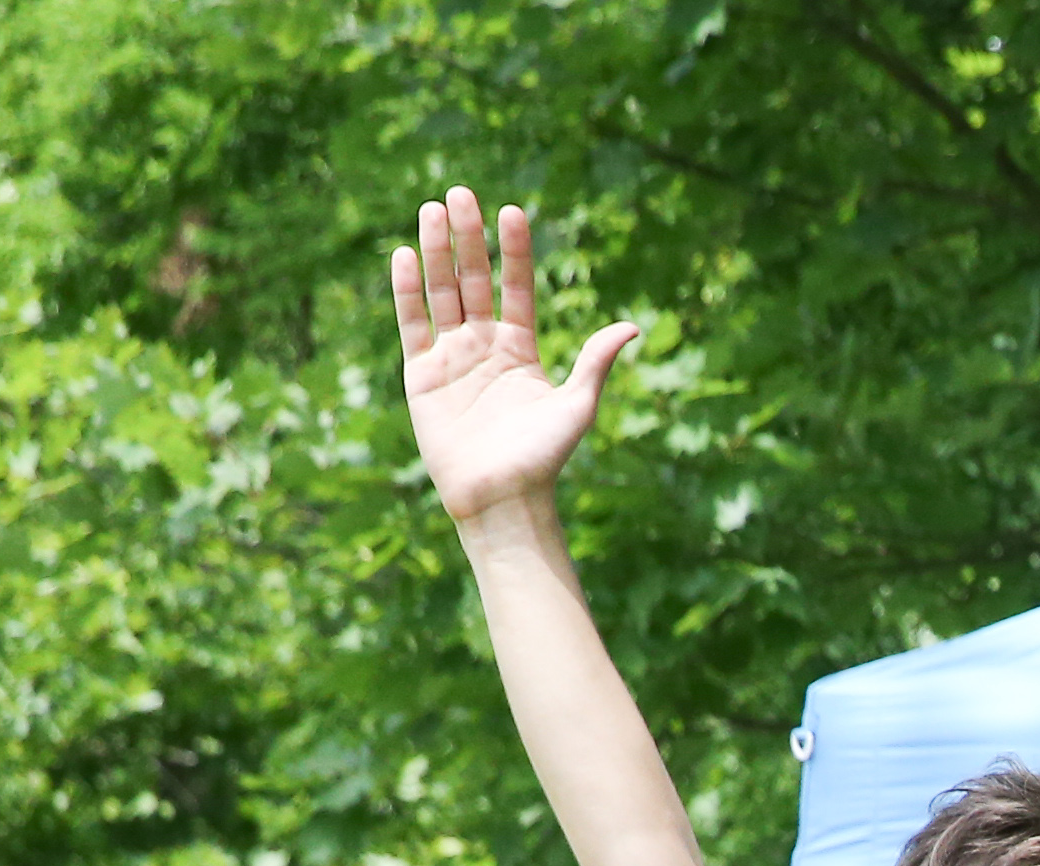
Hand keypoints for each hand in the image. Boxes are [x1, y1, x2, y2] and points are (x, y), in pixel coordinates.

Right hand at [390, 189, 639, 528]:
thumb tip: (632, 326)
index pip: (516, 288)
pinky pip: (413, 325)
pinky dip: (408, 291)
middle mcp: (485, 347)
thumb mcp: (576, 406)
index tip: (513, 211)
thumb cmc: (543, 458)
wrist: (502, 499)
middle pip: (474, 281)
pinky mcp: (422, 376)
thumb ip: (595, 362)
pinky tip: (406, 255)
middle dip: (469, 238)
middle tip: (461, 193)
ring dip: (437, 252)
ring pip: (442, 293)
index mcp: (522, 350)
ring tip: (433, 209)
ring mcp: (452, 358)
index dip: (515, 252)